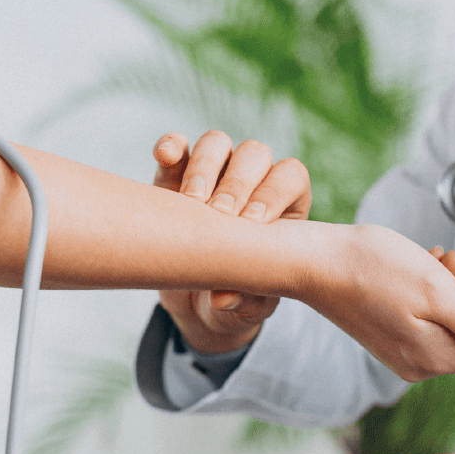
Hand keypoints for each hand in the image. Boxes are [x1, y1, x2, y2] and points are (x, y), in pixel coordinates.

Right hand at [154, 130, 310, 353]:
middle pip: (254, 155)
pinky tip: (165, 156)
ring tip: (191, 202)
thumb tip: (224, 298)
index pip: (290, 177)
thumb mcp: (245, 309)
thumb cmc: (234, 301)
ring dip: (205, 167)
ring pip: (216, 144)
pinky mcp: (174, 177)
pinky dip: (170, 147)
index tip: (252, 225)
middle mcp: (252, 181)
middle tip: (219, 215)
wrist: (196, 302)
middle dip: (237, 183)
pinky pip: (175, 149)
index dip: (274, 193)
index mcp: (284, 206)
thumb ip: (243, 303)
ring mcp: (213, 174)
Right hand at [298, 224, 454, 379]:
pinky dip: (434, 294)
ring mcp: (404, 354)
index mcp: (435, 358)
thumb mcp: (438, 292)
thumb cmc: (369, 270)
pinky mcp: (392, 340)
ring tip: (436, 261)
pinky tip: (421, 270)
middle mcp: (421, 365)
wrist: (316, 263)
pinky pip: (431, 322)